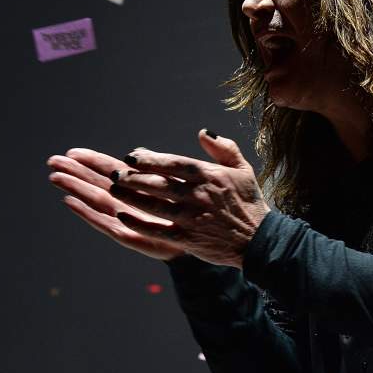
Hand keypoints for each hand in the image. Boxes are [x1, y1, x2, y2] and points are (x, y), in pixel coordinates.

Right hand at [47, 148, 185, 261]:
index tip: (72, 151)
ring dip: (75, 189)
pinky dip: (86, 213)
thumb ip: (155, 168)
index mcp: (137, 186)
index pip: (109, 169)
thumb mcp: (177, 182)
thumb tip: (138, 152)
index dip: (90, 160)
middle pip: (95, 182)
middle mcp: (127, 201)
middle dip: (74, 172)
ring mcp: (124, 218)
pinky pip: (103, 222)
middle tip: (52, 161)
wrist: (200, 241)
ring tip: (55, 178)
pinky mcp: (127, 234)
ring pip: (95, 200)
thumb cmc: (191, 210)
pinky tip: (70, 202)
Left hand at [110, 130, 270, 268]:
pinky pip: (157, 230)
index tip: (132, 156)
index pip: (173, 164)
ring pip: (153, 205)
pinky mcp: (187, 239)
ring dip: (130, 197)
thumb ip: (224, 148)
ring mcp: (191, 218)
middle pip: (158, 184)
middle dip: (133, 178)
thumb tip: (204, 132)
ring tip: (114, 190)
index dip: (150, 159)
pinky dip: (138, 223)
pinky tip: (123, 216)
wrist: (259, 240)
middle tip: (114, 173)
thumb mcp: (242, 169)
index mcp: (209, 176)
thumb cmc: (250, 202)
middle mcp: (197, 196)